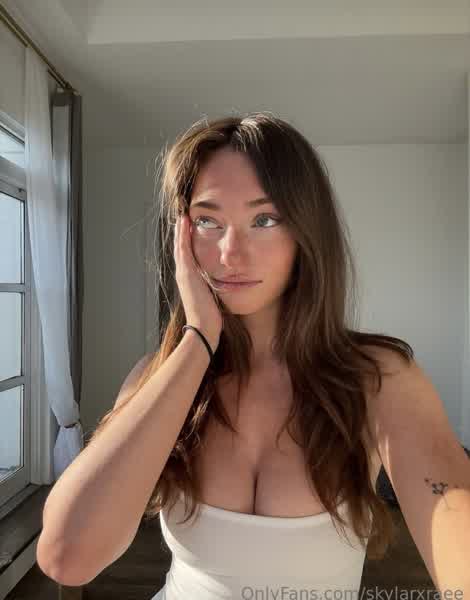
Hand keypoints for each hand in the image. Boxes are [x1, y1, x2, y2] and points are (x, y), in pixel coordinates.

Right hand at [173, 213, 222, 352]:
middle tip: (184, 217)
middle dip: (182, 233)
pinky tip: (185, 222)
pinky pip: (183, 249)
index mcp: (190, 280)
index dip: (187, 242)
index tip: (191, 229)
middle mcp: (183, 274)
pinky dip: (182, 235)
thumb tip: (225, 286)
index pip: (187, 256)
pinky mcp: (186, 273)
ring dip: (181, 230)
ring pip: (180, 246)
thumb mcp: (213, 299)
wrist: (203, 328)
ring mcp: (183, 273)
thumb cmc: (211, 318)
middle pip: (181, 248)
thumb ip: (215, 290)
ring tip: (183, 215)